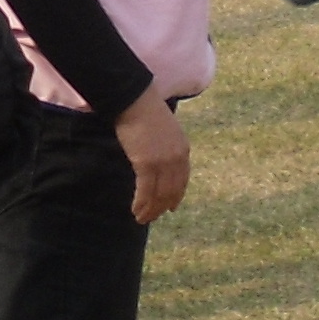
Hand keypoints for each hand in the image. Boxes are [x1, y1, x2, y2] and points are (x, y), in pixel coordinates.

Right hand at [114, 87, 190, 223]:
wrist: (136, 100)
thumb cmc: (146, 112)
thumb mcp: (165, 131)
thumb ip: (167, 147)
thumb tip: (159, 161)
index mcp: (183, 149)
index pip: (182, 179)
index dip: (177, 196)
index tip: (171, 207)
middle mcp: (177, 158)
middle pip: (171, 191)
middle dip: (161, 207)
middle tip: (151, 218)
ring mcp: (163, 162)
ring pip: (159, 194)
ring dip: (150, 210)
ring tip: (141, 219)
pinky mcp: (146, 163)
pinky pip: (145, 191)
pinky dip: (141, 203)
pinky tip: (135, 210)